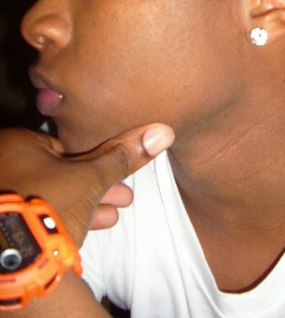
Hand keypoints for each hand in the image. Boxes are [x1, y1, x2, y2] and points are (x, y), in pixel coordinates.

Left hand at [0, 124, 174, 245]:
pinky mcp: (7, 224)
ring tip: (113, 215)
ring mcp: (4, 196)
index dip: (97, 163)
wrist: (17, 259)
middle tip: (123, 197)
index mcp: (17, 144)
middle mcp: (5, 165)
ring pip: (52, 195)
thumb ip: (123, 157)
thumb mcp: (93, 177)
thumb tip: (161, 132)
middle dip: (95, 186)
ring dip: (84, 204)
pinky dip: (63, 219)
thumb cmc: (50, 204)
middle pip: (60, 173)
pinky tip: (87, 230)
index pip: (66, 147)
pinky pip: (39, 215)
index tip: (118, 176)